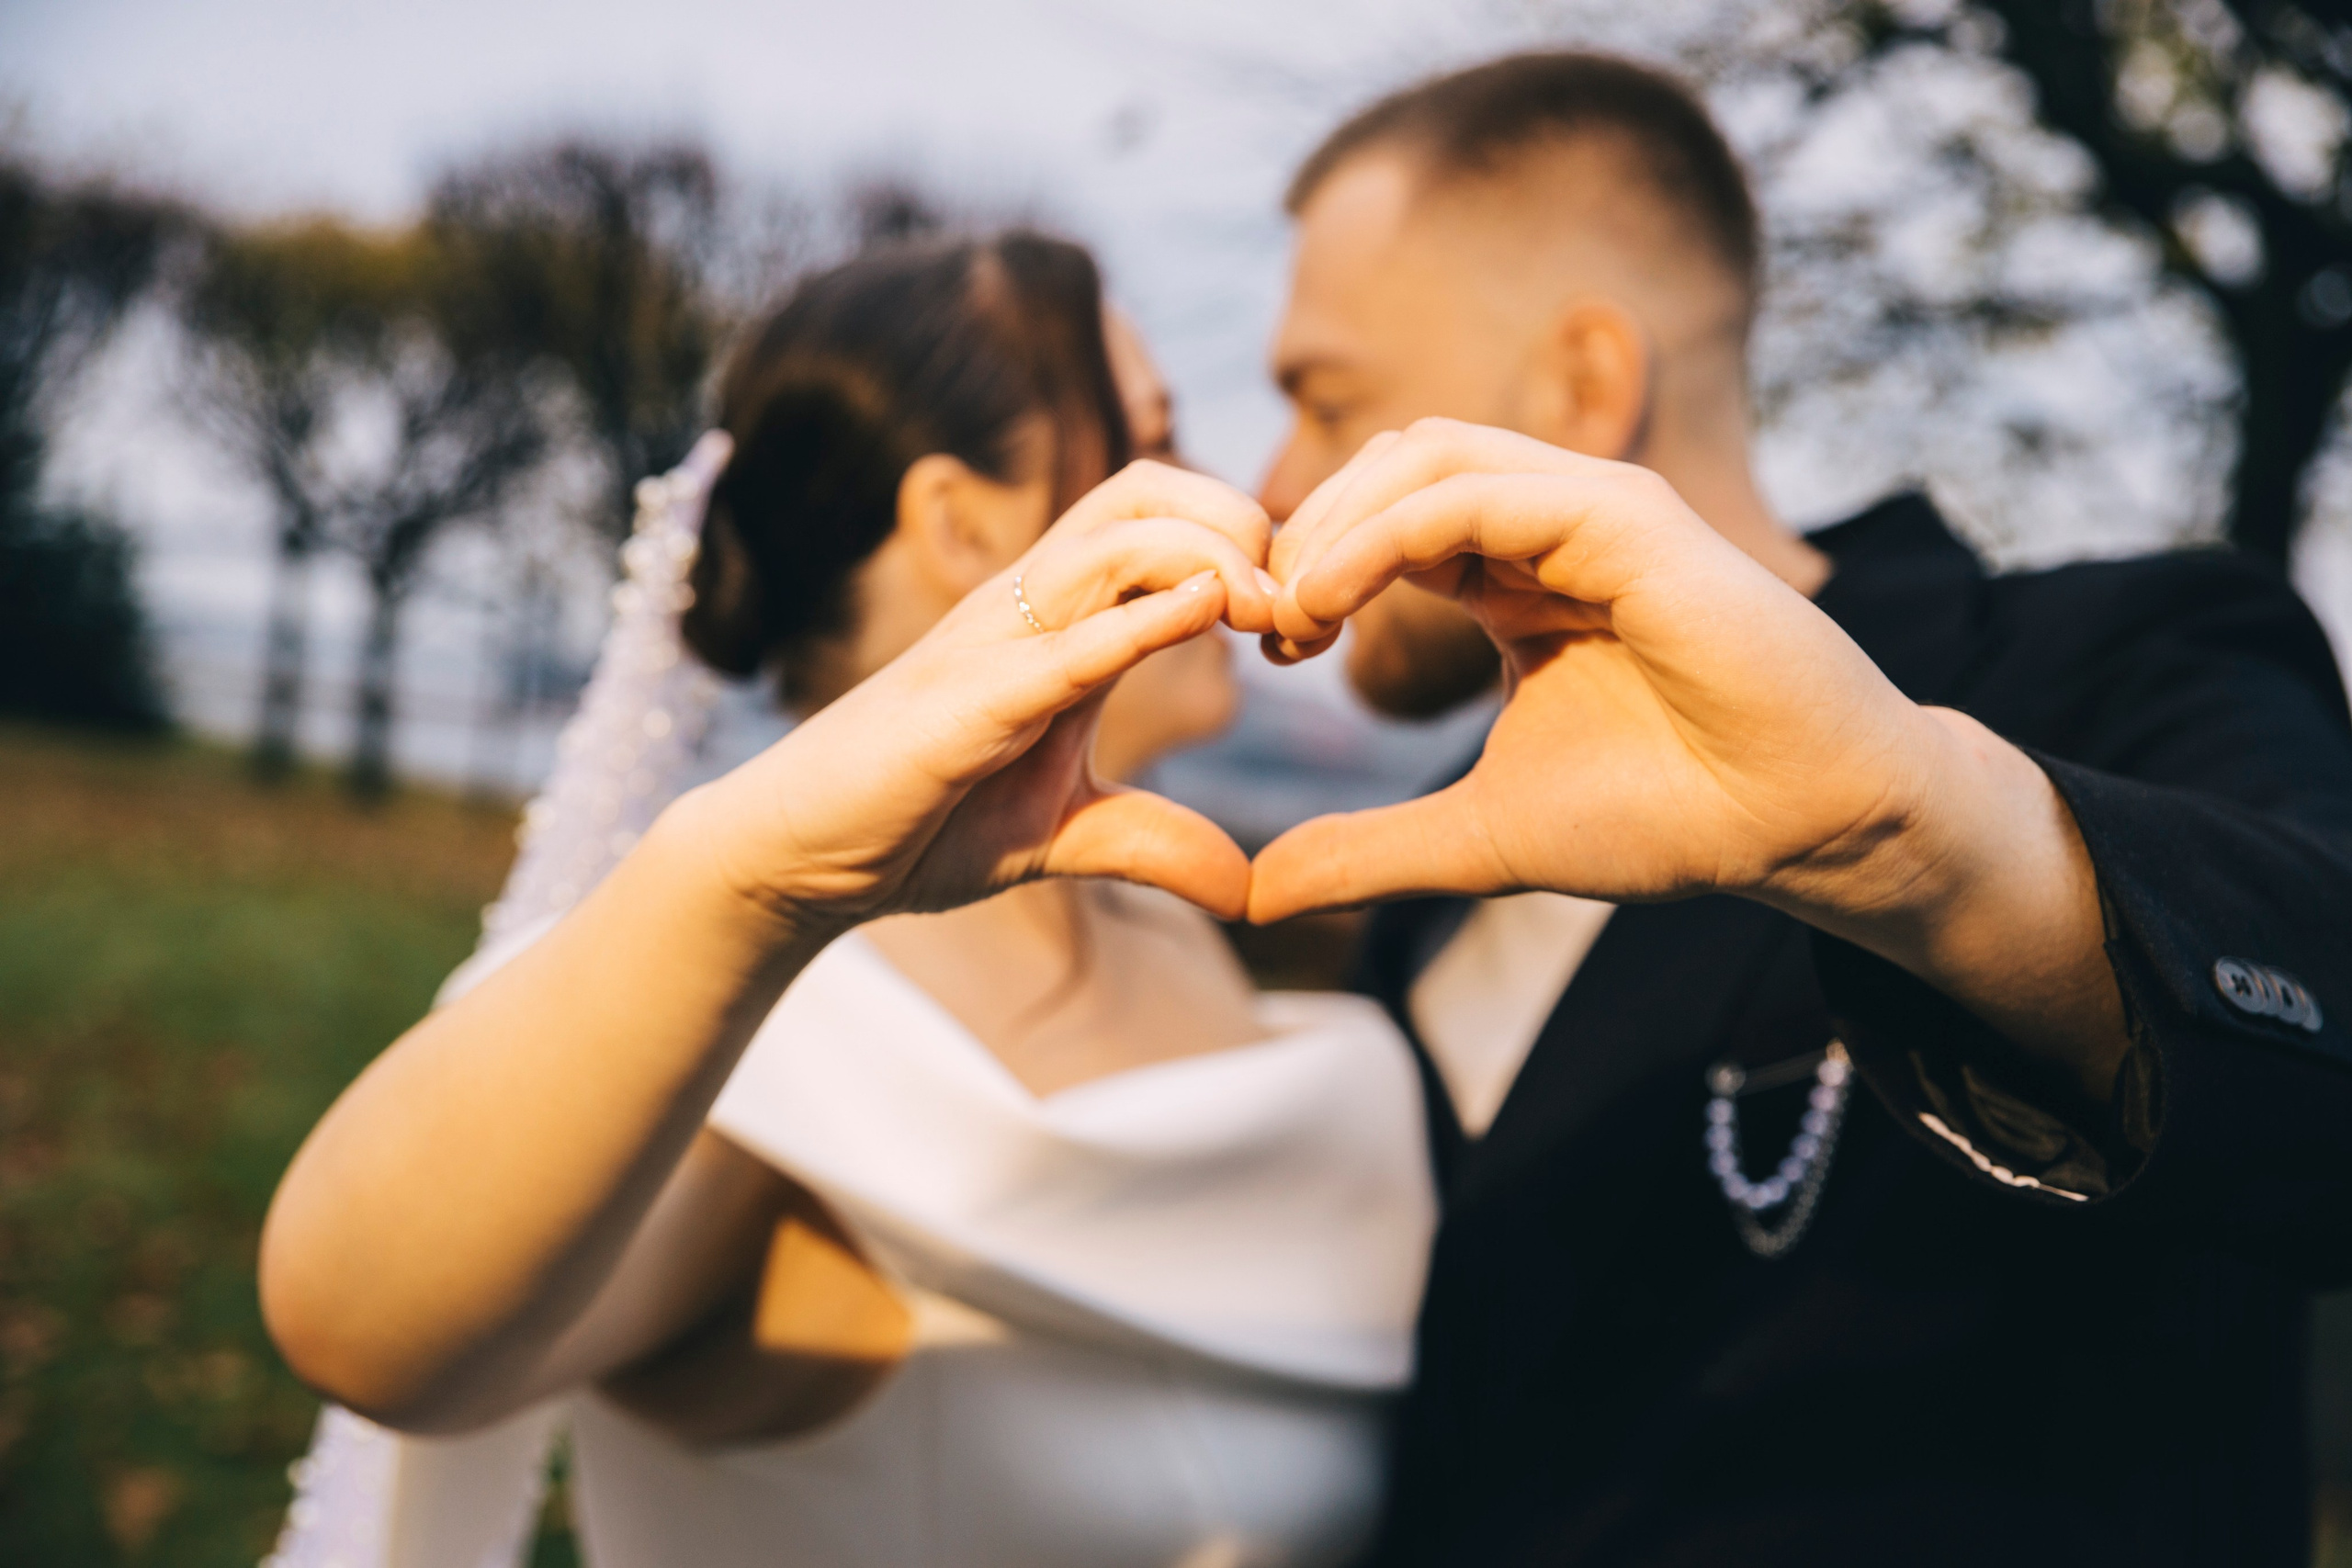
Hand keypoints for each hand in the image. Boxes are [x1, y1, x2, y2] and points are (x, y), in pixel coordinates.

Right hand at [690, 461, 1276, 928]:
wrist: (803, 859)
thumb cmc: (921, 824)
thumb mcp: (1065, 835)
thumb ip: (1153, 843)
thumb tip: (1244, 888)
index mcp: (1060, 624)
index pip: (1161, 521)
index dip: (1246, 548)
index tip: (1306, 627)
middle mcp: (1029, 610)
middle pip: (1145, 491)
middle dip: (1239, 519)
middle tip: (1298, 607)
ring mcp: (993, 646)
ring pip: (1112, 538)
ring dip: (1210, 558)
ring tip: (1268, 613)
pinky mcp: (965, 703)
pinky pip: (1064, 643)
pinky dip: (1140, 620)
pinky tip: (1204, 612)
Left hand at [1251, 420, 1979, 926]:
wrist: (1800, 824)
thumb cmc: (1670, 813)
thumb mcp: (1481, 835)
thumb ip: (1370, 850)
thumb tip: (1255, 893)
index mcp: (1511, 577)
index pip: (1380, 520)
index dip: (1308, 567)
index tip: (1266, 647)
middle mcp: (1548, 526)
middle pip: (1390, 467)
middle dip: (1306, 531)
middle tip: (1262, 621)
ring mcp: (1589, 510)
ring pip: (1426, 456)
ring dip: (1335, 520)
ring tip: (1289, 608)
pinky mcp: (1626, 517)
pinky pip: (1476, 494)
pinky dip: (1387, 532)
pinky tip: (1332, 597)